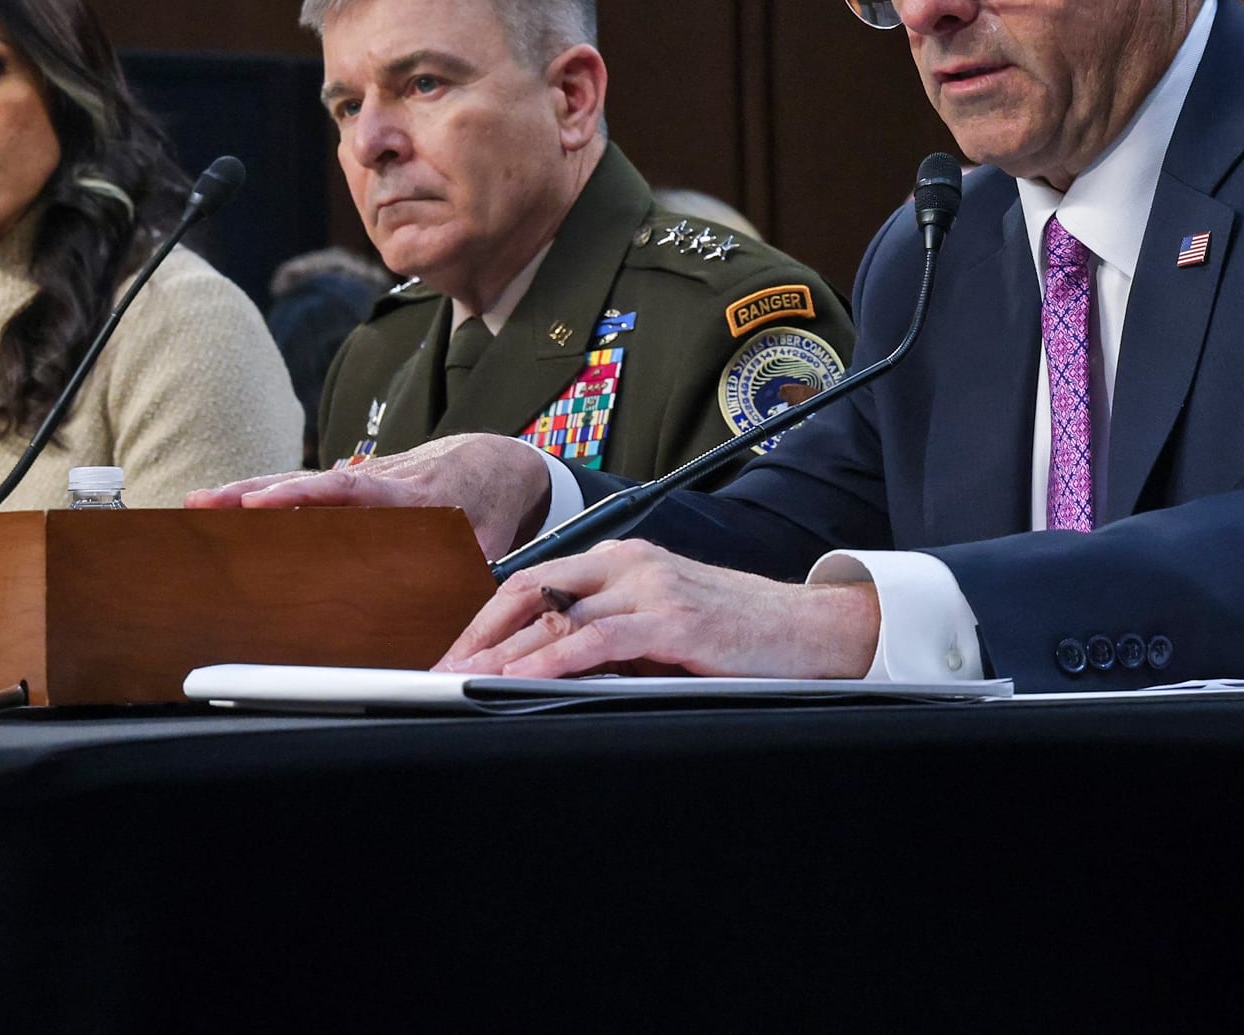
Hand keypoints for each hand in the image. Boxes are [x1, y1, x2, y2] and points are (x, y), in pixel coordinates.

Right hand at [186, 433, 554, 558]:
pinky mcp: (350, 484)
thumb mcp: (490, 544)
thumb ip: (467, 576)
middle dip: (252, 492)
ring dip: (246, 493)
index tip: (263, 503)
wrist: (496, 462)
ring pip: (297, 483)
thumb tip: (451, 622)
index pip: (349, 491)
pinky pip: (303, 489)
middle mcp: (375, 479)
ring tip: (196, 505)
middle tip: (204, 503)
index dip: (304, 497)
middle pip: (306, 483)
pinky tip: (225, 509)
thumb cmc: (490, 506)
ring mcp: (359, 477)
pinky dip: (265, 497)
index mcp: (408, 494)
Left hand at [435, 539, 882, 678]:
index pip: (532, 582)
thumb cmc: (735, 634)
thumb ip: (608, 639)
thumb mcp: (660, 627)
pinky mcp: (671, 618)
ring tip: (462, 681)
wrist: (807, 630)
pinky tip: (522, 680)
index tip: (450, 652)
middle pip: (527, 590)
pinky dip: (551, 661)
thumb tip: (546, 671)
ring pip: (554, 615)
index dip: (483, 618)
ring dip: (501, 654)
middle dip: (475, 634)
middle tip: (436, 671)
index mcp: (619, 561)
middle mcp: (627, 563)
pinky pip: (596, 639)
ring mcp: (648, 585)